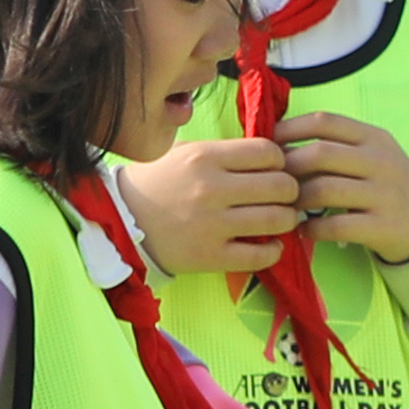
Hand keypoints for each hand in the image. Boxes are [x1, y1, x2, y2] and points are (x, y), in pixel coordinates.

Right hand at [114, 135, 301, 281]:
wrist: (119, 222)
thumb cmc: (156, 183)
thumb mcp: (184, 153)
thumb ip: (225, 153)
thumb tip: (271, 156)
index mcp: (205, 157)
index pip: (268, 152)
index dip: (280, 161)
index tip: (275, 170)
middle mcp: (211, 188)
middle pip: (281, 185)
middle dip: (290, 190)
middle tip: (284, 197)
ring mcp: (212, 225)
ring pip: (278, 219)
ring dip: (287, 220)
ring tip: (279, 220)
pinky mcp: (210, 256)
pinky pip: (261, 255)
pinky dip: (274, 250)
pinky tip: (269, 244)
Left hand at [282, 109, 408, 266]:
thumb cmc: (386, 183)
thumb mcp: (371, 153)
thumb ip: (335, 145)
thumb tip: (278, 144)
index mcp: (373, 138)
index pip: (325, 122)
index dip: (290, 129)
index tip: (270, 144)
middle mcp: (381, 162)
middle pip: (321, 154)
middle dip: (289, 167)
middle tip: (274, 181)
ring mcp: (384, 195)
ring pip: (325, 190)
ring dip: (297, 199)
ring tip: (287, 206)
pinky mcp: (383, 227)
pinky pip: (337, 225)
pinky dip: (312, 228)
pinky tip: (305, 230)